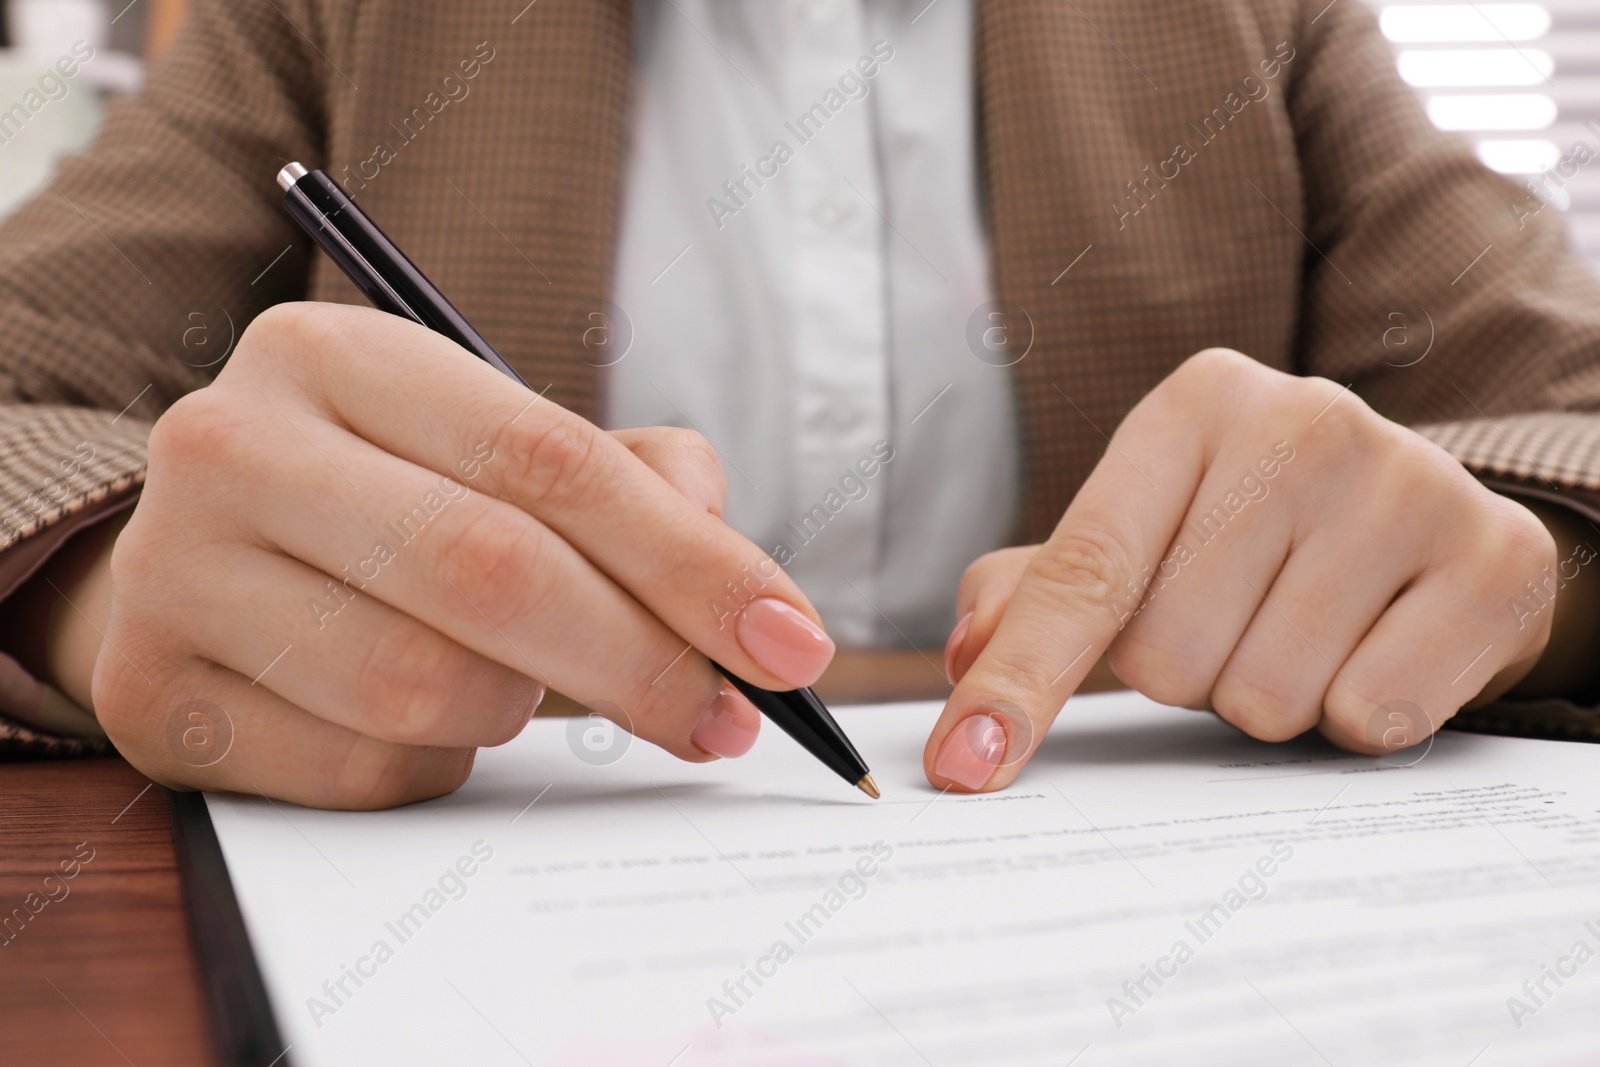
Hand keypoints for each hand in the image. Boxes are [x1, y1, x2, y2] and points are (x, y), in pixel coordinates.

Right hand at [91, 302, 834, 807]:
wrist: (198, 559)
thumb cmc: (387, 502)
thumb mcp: (495, 451)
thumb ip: (632, 487)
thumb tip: (747, 596)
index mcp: (335, 355)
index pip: (551, 459)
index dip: (691, 561)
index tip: (793, 643)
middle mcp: (233, 443)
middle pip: (491, 572)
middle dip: (643, 661)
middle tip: (729, 718)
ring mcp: (175, 573)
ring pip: (427, 686)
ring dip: (518, 708)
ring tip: (514, 680)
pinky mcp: (152, 696)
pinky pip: (362, 770)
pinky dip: (435, 762)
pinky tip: (421, 718)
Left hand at [926, 349, 1557, 791]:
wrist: (1434, 526)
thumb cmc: (1262, 537)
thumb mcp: (1149, 532)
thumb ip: (1044, 587)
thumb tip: (965, 652)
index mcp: (1196, 405)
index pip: (1085, 570)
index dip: (1018, 680)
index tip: (962, 764)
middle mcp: (1303, 422)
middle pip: (1167, 656)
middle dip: (1187, 675)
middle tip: (1240, 624)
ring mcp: (1407, 483)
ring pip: (1265, 696)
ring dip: (1269, 700)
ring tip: (1309, 634)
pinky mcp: (1493, 560)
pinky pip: (1369, 715)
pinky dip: (1359, 715)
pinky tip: (1380, 649)